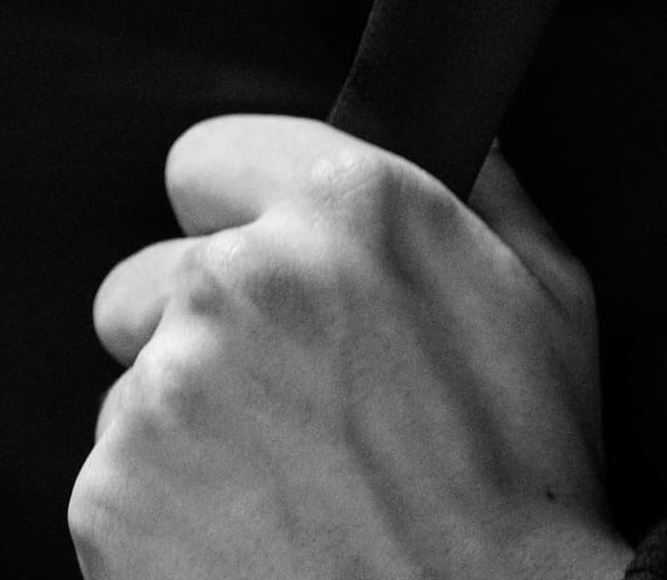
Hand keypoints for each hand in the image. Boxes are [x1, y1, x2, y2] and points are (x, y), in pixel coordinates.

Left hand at [70, 113, 630, 579]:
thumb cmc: (528, 488)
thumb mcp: (553, 301)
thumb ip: (490, 190)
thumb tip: (459, 129)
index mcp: (344, 207)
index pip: (206, 160)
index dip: (236, 220)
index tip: (264, 274)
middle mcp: (239, 277)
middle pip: (149, 280)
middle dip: (198, 334)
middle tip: (284, 410)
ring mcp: (166, 388)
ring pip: (134, 389)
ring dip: (185, 430)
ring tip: (282, 495)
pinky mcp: (113, 495)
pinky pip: (113, 483)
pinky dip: (161, 516)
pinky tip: (248, 544)